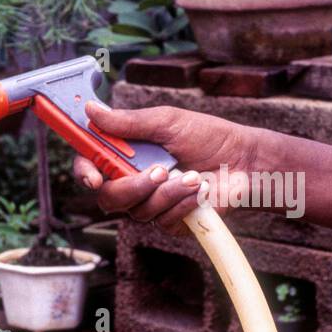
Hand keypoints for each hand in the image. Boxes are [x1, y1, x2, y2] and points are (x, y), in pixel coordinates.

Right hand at [74, 103, 263, 234]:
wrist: (246, 164)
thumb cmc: (210, 138)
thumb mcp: (167, 122)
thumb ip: (127, 122)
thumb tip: (91, 110)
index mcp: (127, 154)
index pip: (90, 165)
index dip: (85, 172)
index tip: (94, 177)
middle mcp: (133, 181)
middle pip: (107, 197)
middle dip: (132, 187)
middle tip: (158, 172)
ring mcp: (150, 203)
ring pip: (137, 210)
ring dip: (168, 192)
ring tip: (194, 176)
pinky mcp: (169, 221)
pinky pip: (162, 221)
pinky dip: (183, 203)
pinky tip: (200, 191)